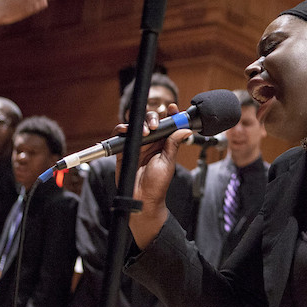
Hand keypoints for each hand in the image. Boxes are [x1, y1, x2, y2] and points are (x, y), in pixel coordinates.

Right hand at [127, 106, 187, 248]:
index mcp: (164, 143)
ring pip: (136, 124)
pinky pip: (120, 135)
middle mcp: (150, 142)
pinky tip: (128, 131)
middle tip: (155, 126)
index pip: (167, 124)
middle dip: (153, 117)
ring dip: (140, 123)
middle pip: (150, 120)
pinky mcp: (123, 149)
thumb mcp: (168, 162)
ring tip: (145, 132)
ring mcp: (136, 144)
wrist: (142, 198)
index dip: (170, 114)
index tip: (173, 108)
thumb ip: (173, 144)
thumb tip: (185, 129)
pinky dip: (122, 129)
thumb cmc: (157, 184)